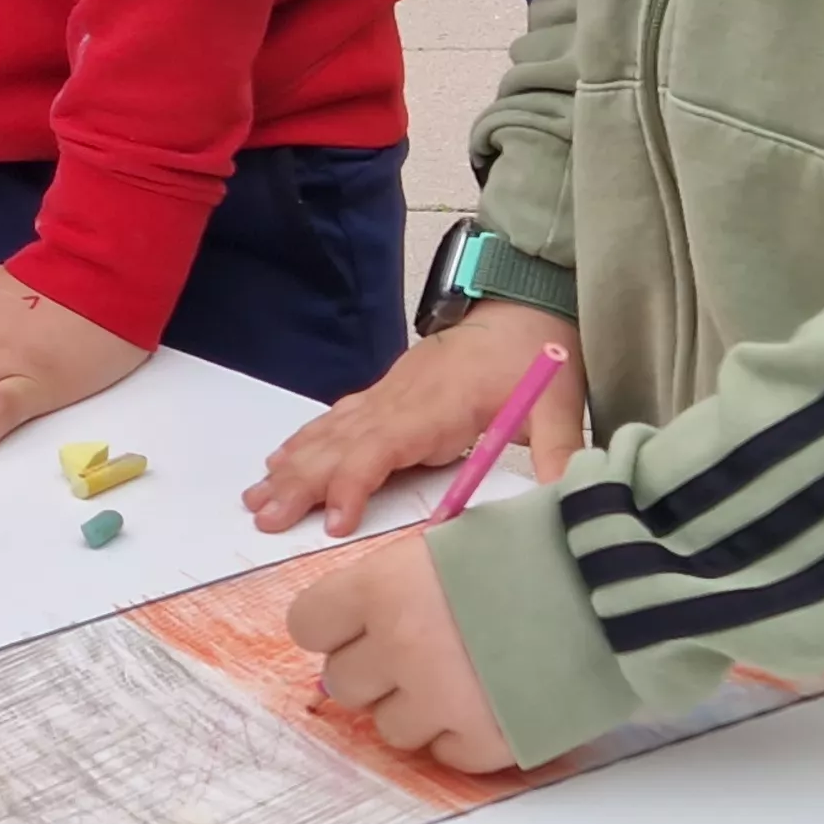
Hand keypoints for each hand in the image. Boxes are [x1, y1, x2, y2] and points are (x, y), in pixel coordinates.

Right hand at [244, 301, 585, 537]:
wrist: (523, 302)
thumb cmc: (537, 353)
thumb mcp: (559, 403)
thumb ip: (558, 451)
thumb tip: (567, 496)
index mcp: (438, 404)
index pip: (381, 445)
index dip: (353, 483)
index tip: (333, 521)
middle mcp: (400, 398)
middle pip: (339, 442)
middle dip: (299, 481)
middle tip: (264, 519)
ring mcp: (387, 394)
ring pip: (329, 432)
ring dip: (290, 465)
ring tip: (256, 499)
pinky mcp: (386, 393)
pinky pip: (335, 420)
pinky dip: (303, 441)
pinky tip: (279, 460)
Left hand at [286, 533, 516, 771]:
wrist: (620, 587)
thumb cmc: (538, 550)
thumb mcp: (450, 547)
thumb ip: (397, 587)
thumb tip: (362, 629)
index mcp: (382, 587)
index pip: (308, 625)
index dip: (335, 627)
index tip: (359, 627)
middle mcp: (398, 647)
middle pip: (343, 683)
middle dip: (375, 670)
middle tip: (420, 653)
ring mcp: (439, 700)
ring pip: (389, 727)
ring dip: (417, 708)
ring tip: (465, 677)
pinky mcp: (485, 742)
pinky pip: (443, 756)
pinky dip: (462, 737)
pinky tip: (493, 702)